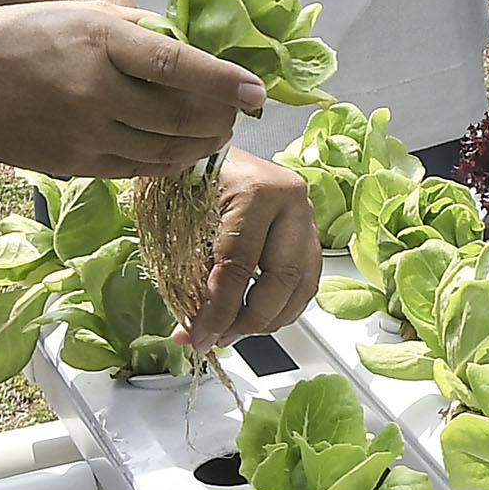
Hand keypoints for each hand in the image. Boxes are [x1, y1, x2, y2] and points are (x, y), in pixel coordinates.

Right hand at [0, 3, 258, 178]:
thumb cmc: (27, 34)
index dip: (224, 82)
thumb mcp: (87, 14)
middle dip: (220, 121)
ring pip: (162, 151)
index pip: (178, 65)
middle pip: (179, 116)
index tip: (257, 93)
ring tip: (215, 134)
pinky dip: (165, 163)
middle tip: (239, 116)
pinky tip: (178, 152)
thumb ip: (141, 31)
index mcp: (102, 40)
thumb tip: (196, 49)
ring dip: (198, 146)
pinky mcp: (70, 164)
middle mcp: (95, 90)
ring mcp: (81, 133)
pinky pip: (134, 170)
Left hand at [183, 152, 322, 350]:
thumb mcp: (180, 225)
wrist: (205, 150)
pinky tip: (255, 314)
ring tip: (234, 330)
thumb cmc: (188, 178)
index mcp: (257, 191)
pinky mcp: (308, 228)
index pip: (241, 266)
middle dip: (250, 320)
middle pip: (284, 279)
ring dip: (270, 319)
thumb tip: (193, 333)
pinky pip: (306, 278)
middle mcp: (292, 200)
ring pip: (303, 284)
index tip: (200, 337)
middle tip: (219, 338)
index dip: (220, 311)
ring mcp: (306, 213)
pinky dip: (283, 305)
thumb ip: (190, 279)